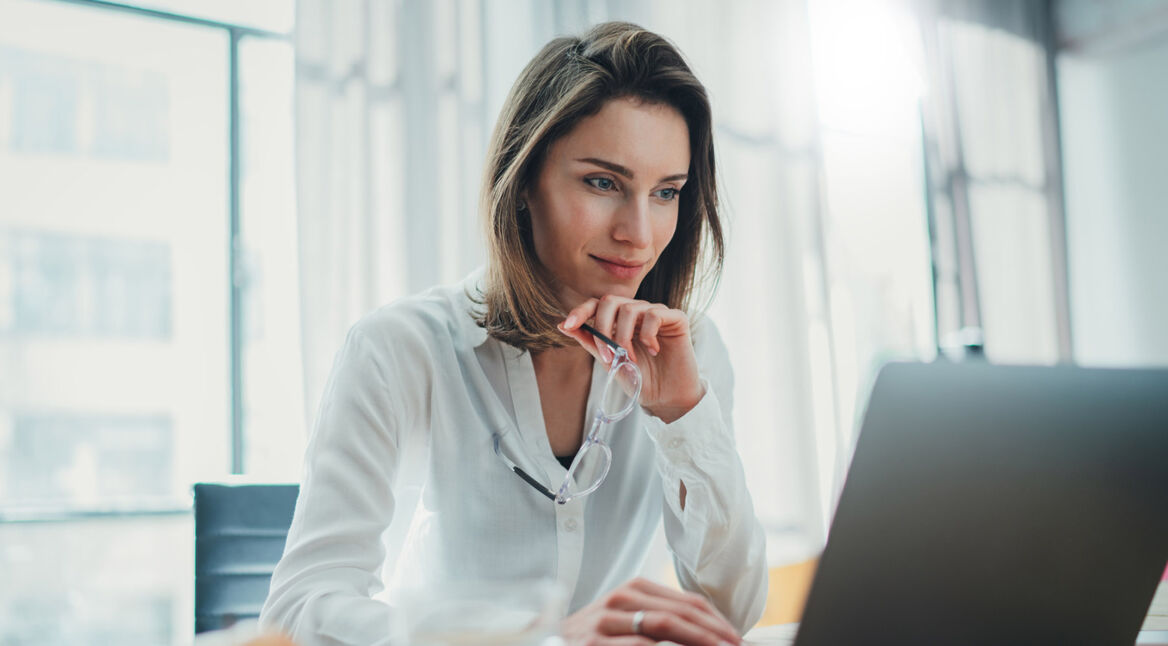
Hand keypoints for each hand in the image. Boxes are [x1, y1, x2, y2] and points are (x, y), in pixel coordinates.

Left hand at [559, 295, 704, 422]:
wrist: (666, 398)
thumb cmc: (640, 379)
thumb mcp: (609, 361)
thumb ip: (590, 341)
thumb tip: (562, 325)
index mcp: (619, 320)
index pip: (597, 304)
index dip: (581, 311)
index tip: (568, 325)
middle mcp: (637, 312)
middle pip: (610, 300)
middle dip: (602, 327)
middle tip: (608, 355)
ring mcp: (656, 313)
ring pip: (630, 308)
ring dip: (624, 337)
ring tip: (631, 359)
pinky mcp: (676, 318)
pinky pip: (654, 314)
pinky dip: (648, 334)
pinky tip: (653, 350)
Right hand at [560, 578, 741, 645]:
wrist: (546, 642)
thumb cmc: (593, 635)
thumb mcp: (624, 618)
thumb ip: (657, 619)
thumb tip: (706, 632)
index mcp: (634, 589)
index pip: (687, 601)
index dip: (716, 620)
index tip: (736, 637)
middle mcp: (620, 599)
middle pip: (679, 612)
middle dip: (714, 632)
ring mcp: (605, 621)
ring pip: (663, 626)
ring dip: (698, 641)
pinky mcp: (594, 644)